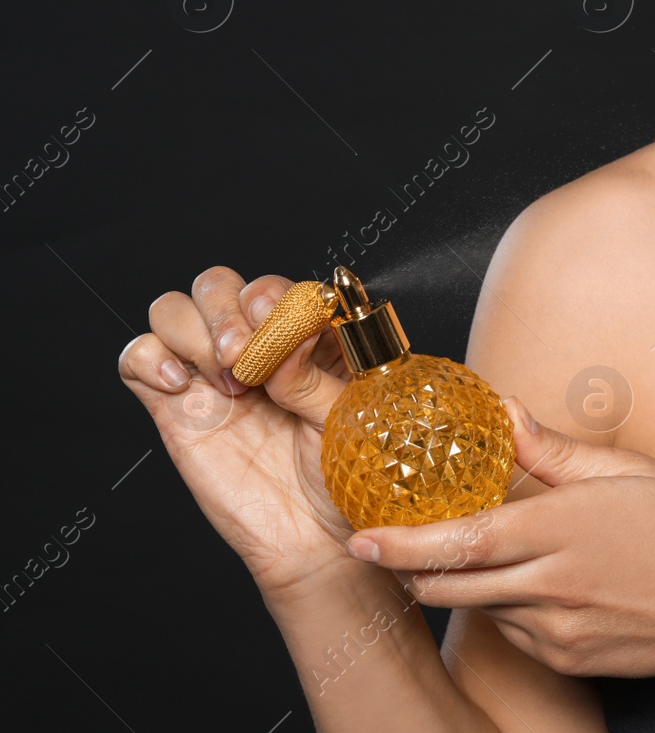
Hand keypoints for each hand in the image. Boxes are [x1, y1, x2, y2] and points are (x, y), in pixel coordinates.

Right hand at [119, 267, 358, 596]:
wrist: (314, 539)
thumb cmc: (346, 477)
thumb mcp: (347, 420)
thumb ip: (315, 377)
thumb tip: (281, 338)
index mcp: (307, 337)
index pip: (275, 287)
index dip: (272, 297)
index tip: (278, 326)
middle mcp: (257, 347)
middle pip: (218, 285)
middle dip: (226, 309)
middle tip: (243, 357)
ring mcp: (212, 374)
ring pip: (174, 309)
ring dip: (194, 331)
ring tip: (227, 380)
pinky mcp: (175, 406)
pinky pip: (137, 357)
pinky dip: (149, 357)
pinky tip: (180, 385)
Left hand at [345, 399, 654, 679]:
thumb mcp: (630, 471)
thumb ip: (556, 450)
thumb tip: (504, 412)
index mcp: (563, 528)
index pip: (461, 542)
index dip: (401, 544)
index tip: (361, 536)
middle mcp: (553, 585)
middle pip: (448, 587)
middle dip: (407, 569)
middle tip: (386, 544)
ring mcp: (559, 631)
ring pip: (479, 609)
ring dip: (460, 584)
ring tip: (467, 554)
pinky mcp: (569, 659)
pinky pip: (515, 633)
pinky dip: (504, 607)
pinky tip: (532, 581)